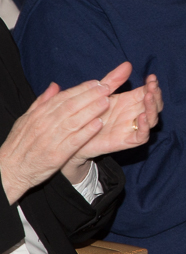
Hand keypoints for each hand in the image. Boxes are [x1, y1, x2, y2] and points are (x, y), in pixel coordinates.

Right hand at [0, 75, 114, 204]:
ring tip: (107, 101)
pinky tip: (99, 124)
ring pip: (74, 121)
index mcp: (38, 115)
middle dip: (90, 95)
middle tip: (107, 87)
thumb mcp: (26, 120)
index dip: (81, 89)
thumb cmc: (20, 144)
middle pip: (71, 106)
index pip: (63, 97)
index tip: (97, 83)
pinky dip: (87, 132)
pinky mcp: (56, 155)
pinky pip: (74, 141)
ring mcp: (51, 139)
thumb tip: (55, 85)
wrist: (10, 170)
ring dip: (91, 110)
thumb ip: (42, 102)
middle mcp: (44, 124)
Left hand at [61, 64, 160, 182]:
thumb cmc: (88, 114)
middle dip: (156, 95)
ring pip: (152, 119)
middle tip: (152, 86)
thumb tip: (128, 64)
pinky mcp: (126, 140)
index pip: (148, 92)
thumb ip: (114, 80)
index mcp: (130, 101)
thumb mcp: (101, 94)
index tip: (151, 77)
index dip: (152, 85)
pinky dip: (144, 127)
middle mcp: (134, 114)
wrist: (74, 136)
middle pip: (154, 105)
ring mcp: (132, 127)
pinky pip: (141, 136)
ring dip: (153, 108)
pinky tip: (142, 116)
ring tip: (148, 97)